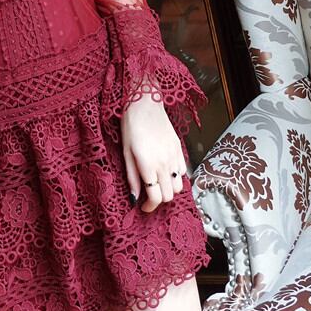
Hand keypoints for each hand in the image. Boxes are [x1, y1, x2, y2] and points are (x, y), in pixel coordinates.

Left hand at [120, 92, 185, 212]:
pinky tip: (166, 171)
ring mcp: (174, 156)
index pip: (156, 198)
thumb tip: (135, 198)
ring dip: (169, 190)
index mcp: (149, 166)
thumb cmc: (131, 126)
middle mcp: (164, 163)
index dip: (150, 207)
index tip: (143, 207)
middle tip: (149, 195)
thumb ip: (132, 177)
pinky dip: (177, 177)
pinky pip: (184, 171)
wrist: (145, 103)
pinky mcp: (180, 149)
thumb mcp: (126, 153)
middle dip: (159, 200)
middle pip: (169, 195)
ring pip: (179, 186)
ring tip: (158, 184)